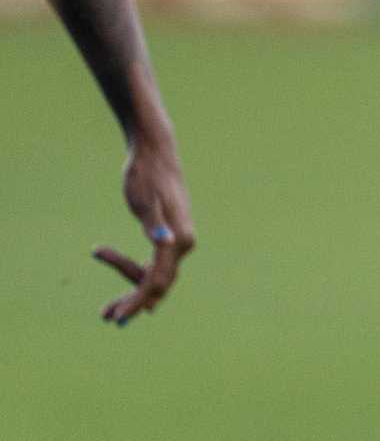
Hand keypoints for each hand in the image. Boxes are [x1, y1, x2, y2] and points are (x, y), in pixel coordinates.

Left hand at [95, 135, 195, 324]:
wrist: (154, 154)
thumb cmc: (147, 175)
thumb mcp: (144, 200)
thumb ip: (154, 223)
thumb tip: (165, 242)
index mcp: (179, 239)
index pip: (157, 281)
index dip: (137, 301)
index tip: (116, 317)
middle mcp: (182, 243)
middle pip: (158, 283)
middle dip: (133, 301)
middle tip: (105, 316)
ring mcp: (176, 240)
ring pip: (155, 275)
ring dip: (131, 290)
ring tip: (106, 308)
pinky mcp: (167, 234)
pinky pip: (153, 262)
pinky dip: (133, 271)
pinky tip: (108, 261)